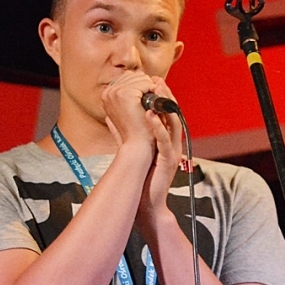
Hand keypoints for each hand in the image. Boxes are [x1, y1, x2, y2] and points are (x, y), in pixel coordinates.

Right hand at [101, 70, 159, 155]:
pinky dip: (154, 91)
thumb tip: (139, 76)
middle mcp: (108, 92)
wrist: (138, 145)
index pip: (128, 78)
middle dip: (146, 86)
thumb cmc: (137, 130)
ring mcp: (115, 92)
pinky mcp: (125, 94)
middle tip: (150, 104)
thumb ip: (130, 93)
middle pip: (134, 75)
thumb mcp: (130, 109)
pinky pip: (146, 83)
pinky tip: (152, 105)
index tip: (146, 100)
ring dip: (150, 89)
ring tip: (150, 105)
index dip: (141, 86)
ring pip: (141, 78)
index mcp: (106, 95)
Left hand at [137, 76, 182, 227]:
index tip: (152, 80)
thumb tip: (110, 118)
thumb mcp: (134, 153)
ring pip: (173, 124)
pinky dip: (158, 127)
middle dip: (166, 95)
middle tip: (157, 79)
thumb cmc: (141, 180)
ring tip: (156, 90)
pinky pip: (165, 141)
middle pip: (173, 114)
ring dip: (165, 105)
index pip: (166, 113)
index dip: (161, 96)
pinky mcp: (169, 161)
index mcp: (165, 140)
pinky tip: (150, 115)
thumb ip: (123, 135)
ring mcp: (173, 152)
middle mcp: (172, 143)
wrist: (147, 204)